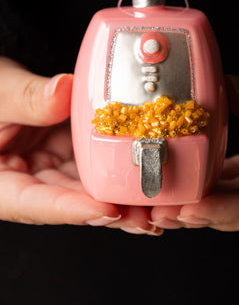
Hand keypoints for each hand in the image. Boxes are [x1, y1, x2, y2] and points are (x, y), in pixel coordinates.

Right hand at [0, 57, 160, 234]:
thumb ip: (26, 97)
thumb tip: (63, 91)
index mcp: (1, 183)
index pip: (33, 203)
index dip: (71, 209)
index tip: (106, 210)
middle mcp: (29, 181)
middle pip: (69, 204)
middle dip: (109, 212)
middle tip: (144, 216)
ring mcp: (53, 168)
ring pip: (87, 188)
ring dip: (121, 197)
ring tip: (155, 204)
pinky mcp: (70, 153)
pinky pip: (96, 163)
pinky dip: (119, 168)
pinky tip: (146, 174)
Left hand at [150, 75, 238, 234]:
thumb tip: (227, 87)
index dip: (231, 211)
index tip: (193, 209)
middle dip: (200, 212)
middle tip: (158, 207)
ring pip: (237, 198)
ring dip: (197, 197)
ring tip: (158, 195)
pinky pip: (238, 178)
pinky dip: (210, 175)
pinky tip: (183, 169)